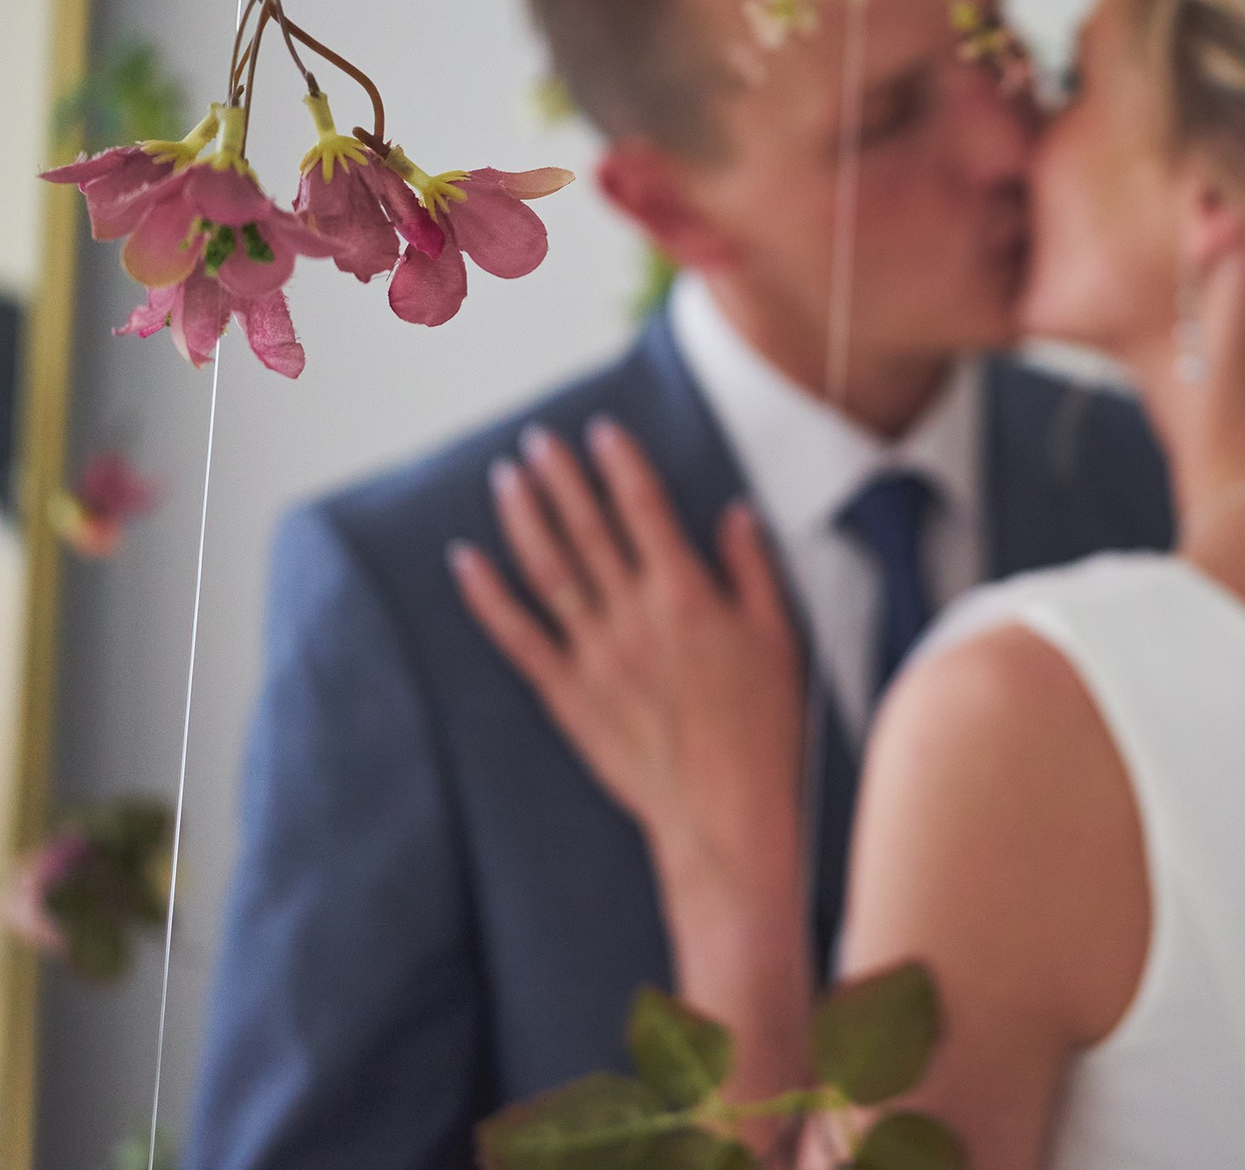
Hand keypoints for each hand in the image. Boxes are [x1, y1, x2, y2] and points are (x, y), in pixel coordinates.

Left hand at [451, 419, 806, 906]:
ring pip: (547, 569)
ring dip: (522, 517)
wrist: (725, 812)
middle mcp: (633, 614)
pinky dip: (488, 596)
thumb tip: (735, 515)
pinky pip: (518, 636)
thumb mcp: (779, 638)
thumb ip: (752, 570)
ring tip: (506, 478)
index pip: (644, 507)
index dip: (620, 463)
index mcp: (686, 594)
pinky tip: (465, 562)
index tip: (602, 431)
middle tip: (538, 439)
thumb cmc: (764, 729)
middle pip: (587, 526)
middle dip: (560, 476)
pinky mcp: (568, 694)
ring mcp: (595, 654)